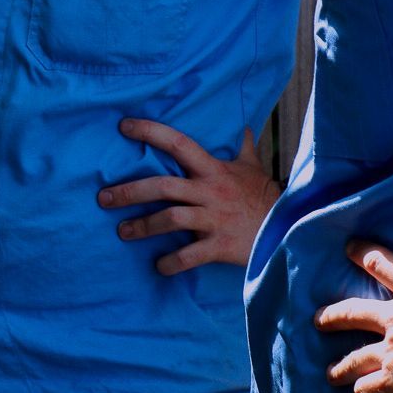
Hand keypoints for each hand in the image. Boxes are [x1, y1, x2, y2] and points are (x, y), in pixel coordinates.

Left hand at [97, 121, 277, 274]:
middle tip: (103, 199)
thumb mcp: (253, 167)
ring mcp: (214, 219)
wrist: (289, 229)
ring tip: (123, 232)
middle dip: (129, 192)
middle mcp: (210, 191)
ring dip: (142, 227)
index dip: (150, 132)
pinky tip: (159, 266)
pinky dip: (170, 263)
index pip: (178, 143)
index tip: (124, 126)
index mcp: (213, 169)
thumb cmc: (264, 197)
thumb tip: (244, 127)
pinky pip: (188, 256)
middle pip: (162, 186)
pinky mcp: (219, 246)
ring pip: (170, 219)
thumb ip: (244, 147)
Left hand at [315, 240, 392, 392]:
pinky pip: (367, 389)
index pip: (385, 265)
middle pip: (354, 312)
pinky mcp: (391, 381)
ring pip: (354, 359)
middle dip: (334, 316)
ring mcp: (390, 350)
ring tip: (331, 374)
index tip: (350, 248)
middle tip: (317, 320)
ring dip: (340, 367)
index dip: (366, 255)